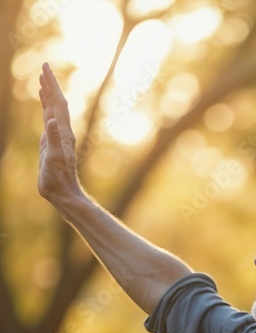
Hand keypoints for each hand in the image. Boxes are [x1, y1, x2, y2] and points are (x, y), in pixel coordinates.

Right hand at [38, 63, 79, 204]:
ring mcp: (57, 137)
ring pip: (52, 110)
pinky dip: (45, 109)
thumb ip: (53, 139)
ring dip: (48, 95)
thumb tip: (51, 121)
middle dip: (50, 84)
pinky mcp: (51, 144)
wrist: (62, 193)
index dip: (52, 85)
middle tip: (44, 66)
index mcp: (63, 132)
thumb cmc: (58, 178)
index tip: (45, 68)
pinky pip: (48, 120)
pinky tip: (43, 105)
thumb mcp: (54, 158)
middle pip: (56, 102)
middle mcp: (62, 131)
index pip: (58, 103)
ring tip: (42, 81)